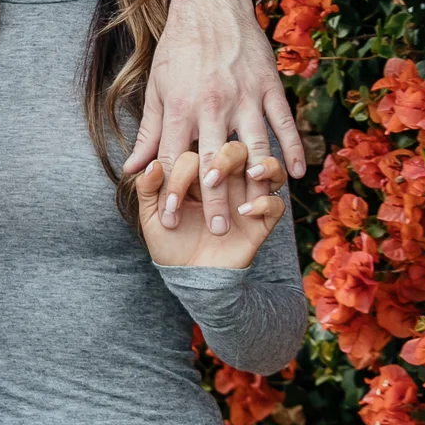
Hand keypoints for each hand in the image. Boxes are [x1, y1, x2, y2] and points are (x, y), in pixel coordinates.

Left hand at [126, 0, 304, 233]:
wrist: (211, 5)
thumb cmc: (178, 49)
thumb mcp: (156, 88)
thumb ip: (148, 131)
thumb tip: (132, 169)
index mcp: (180, 106)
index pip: (173, 158)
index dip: (170, 192)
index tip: (170, 222)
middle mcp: (212, 104)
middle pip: (212, 161)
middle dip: (214, 199)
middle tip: (216, 232)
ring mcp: (244, 96)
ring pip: (253, 147)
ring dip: (255, 181)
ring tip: (256, 211)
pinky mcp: (269, 87)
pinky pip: (284, 123)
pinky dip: (292, 149)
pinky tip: (297, 174)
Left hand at [136, 143, 284, 270]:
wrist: (189, 276)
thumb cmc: (170, 242)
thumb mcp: (151, 217)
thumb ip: (147, 190)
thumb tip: (153, 164)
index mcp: (199, 173)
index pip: (196, 155)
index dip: (182, 174)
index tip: (170, 206)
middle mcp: (227, 179)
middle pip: (236, 148)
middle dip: (225, 158)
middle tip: (210, 180)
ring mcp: (247, 197)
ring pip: (267, 166)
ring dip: (263, 164)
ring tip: (251, 174)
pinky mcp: (262, 221)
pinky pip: (276, 203)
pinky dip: (265, 202)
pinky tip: (245, 210)